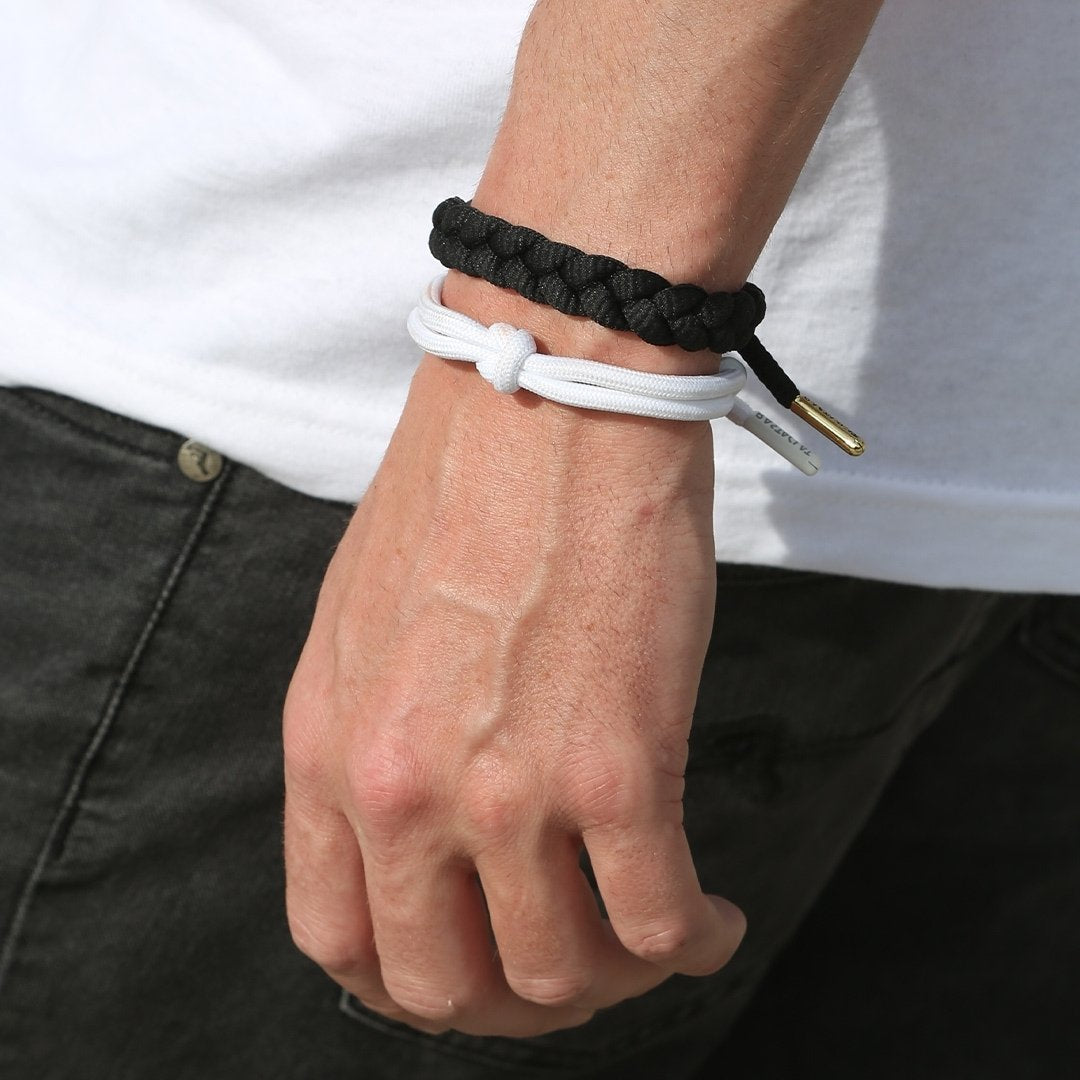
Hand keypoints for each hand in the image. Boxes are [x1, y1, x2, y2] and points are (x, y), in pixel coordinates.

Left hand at [282, 331, 745, 1037]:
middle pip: (443, 988)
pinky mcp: (620, 767)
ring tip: (646, 939)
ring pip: (560, 974)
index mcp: (329, 749)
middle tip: (567, 969)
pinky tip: (710, 920)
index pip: (339, 939)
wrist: (551, 392)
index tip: (468, 971)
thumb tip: (427, 826)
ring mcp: (509, 788)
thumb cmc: (467, 486)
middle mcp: (403, 788)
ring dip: (610, 981)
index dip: (409, 985)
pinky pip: (658, 926)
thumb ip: (376, 736)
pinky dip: (693, 945)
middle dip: (511, 1007)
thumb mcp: (366, 621)